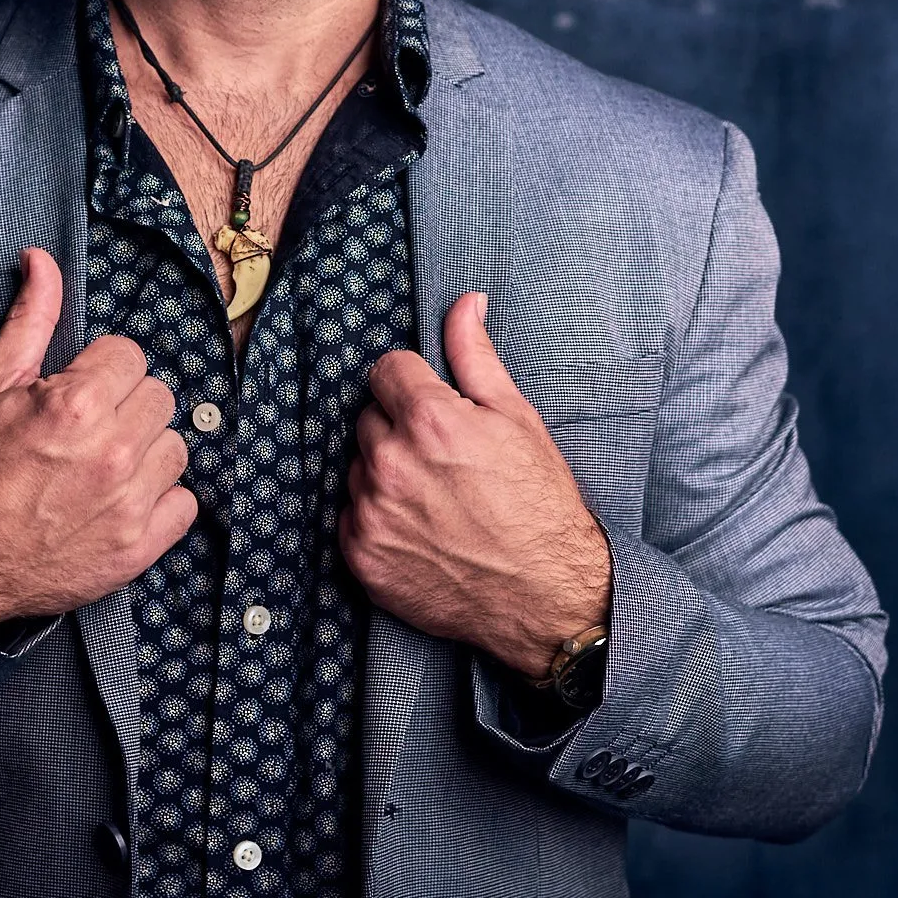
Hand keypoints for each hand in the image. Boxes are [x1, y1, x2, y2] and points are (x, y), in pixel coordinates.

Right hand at [0, 248, 197, 628]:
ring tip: (102, 465)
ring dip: (145, 452)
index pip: (130, 356)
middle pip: (158, 398)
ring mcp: (128, 504)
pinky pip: (184, 504)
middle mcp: (111, 452)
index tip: (78, 393)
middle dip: (125, 406)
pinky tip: (119, 501)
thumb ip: (30, 320)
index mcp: (75, 404)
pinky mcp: (137, 548)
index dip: (100, 371)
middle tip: (87, 429)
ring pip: (175, 448)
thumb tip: (41, 261)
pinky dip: (159, 503)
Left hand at [339, 292, 613, 676]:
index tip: (434, 406)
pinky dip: (376, 517)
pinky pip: (350, 514)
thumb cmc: (539, 503)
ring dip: (384, 472)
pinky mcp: (361, 555)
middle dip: (399, 428)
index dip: (413, 384)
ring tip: (434, 496)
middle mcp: (390, 462)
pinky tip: (418, 527)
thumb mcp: (516, 417)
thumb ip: (476, 355)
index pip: (386, 370)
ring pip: (357, 466)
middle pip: (369, 418)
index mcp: (428, 419)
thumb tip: (465, 303)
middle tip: (443, 458)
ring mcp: (371, 512)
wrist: (547, 595)